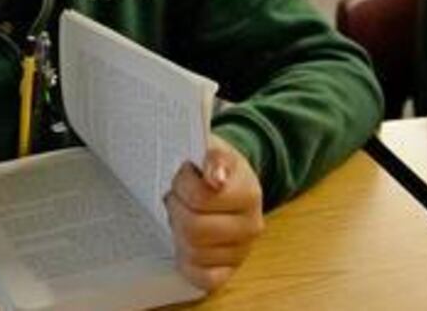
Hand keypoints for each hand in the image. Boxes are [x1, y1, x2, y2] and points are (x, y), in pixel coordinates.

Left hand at [165, 136, 263, 292]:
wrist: (229, 182)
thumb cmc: (214, 166)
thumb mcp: (214, 149)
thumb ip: (214, 156)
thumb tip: (215, 178)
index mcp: (248, 194)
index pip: (201, 197)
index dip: (182, 184)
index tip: (182, 173)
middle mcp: (250, 226)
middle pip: (195, 228)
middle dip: (176, 210)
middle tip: (175, 197)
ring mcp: (241, 252)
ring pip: (194, 253)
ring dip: (179, 233)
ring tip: (181, 216)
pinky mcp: (229, 271)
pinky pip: (203, 279)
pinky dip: (188, 263)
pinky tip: (184, 244)